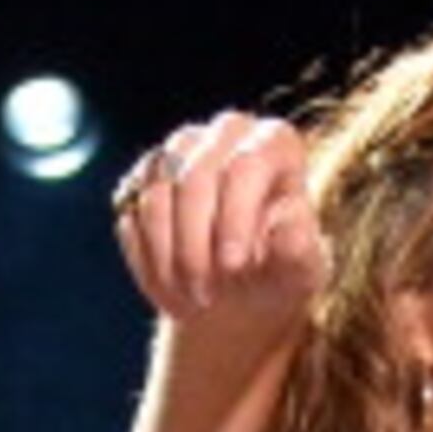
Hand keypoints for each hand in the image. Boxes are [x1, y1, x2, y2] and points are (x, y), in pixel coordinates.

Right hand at [113, 112, 323, 329]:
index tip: (233, 266)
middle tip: (207, 296)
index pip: (247, 164)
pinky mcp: (143, 177)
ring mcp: (179, 150)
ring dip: (169, 258)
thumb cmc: (279, 274)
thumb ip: (301, 249)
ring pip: (155, 196)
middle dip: (195, 246)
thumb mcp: (301, 273)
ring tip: (192, 298)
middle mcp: (225, 133)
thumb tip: (289, 221)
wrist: (240, 291)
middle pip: (192, 177)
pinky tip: (171, 287)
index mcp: (274, 144)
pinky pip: (131, 214)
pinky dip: (149, 259)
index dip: (235, 217)